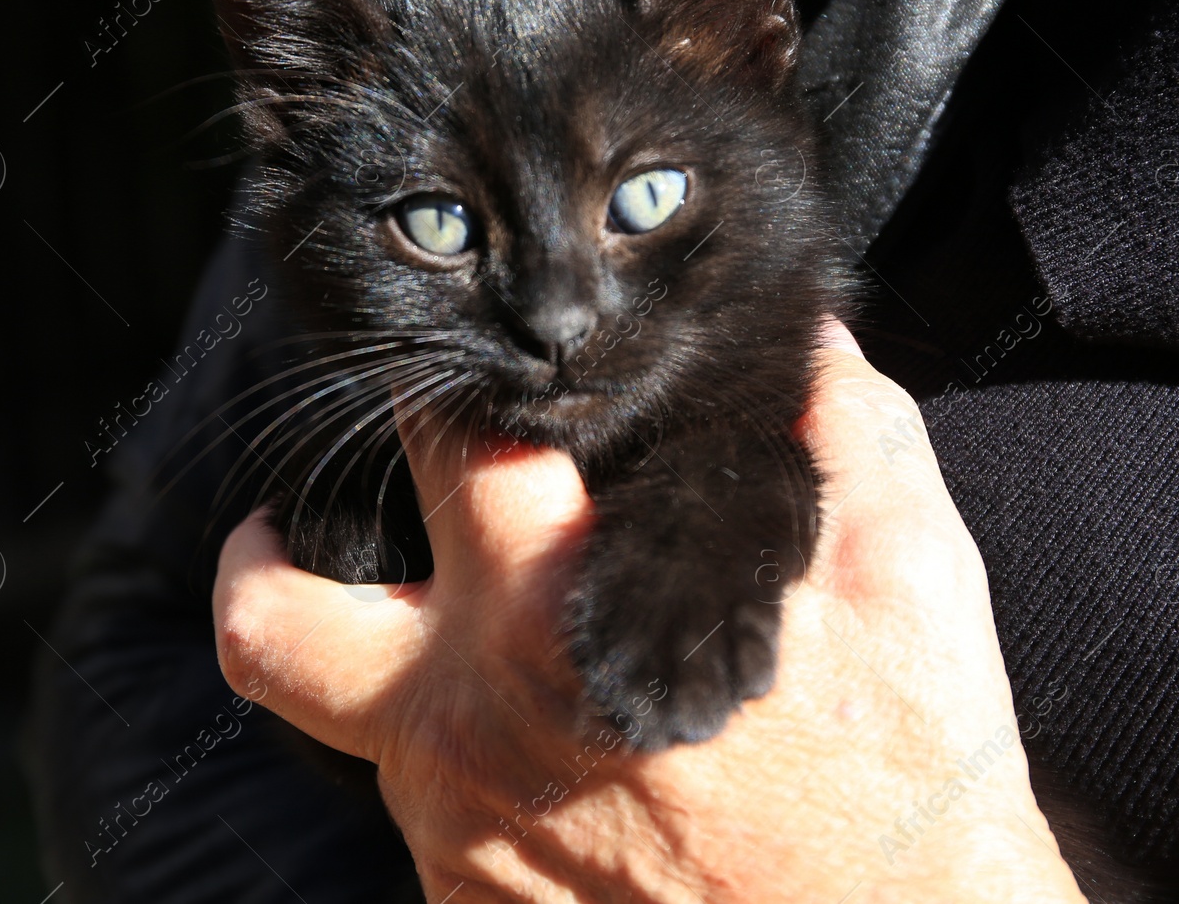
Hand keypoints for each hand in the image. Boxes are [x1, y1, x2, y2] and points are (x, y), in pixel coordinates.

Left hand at [212, 322, 1086, 902]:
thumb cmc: (903, 783)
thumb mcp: (908, 577)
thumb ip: (846, 429)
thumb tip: (812, 342)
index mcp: (551, 617)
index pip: (442, 450)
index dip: (445, 393)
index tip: (457, 382)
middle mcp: (468, 729)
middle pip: (276, 612)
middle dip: (271, 544)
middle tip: (295, 518)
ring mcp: (454, 836)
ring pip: (332, 721)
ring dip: (362, 653)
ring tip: (421, 624)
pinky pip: (413, 813)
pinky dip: (445, 757)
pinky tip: (523, 740)